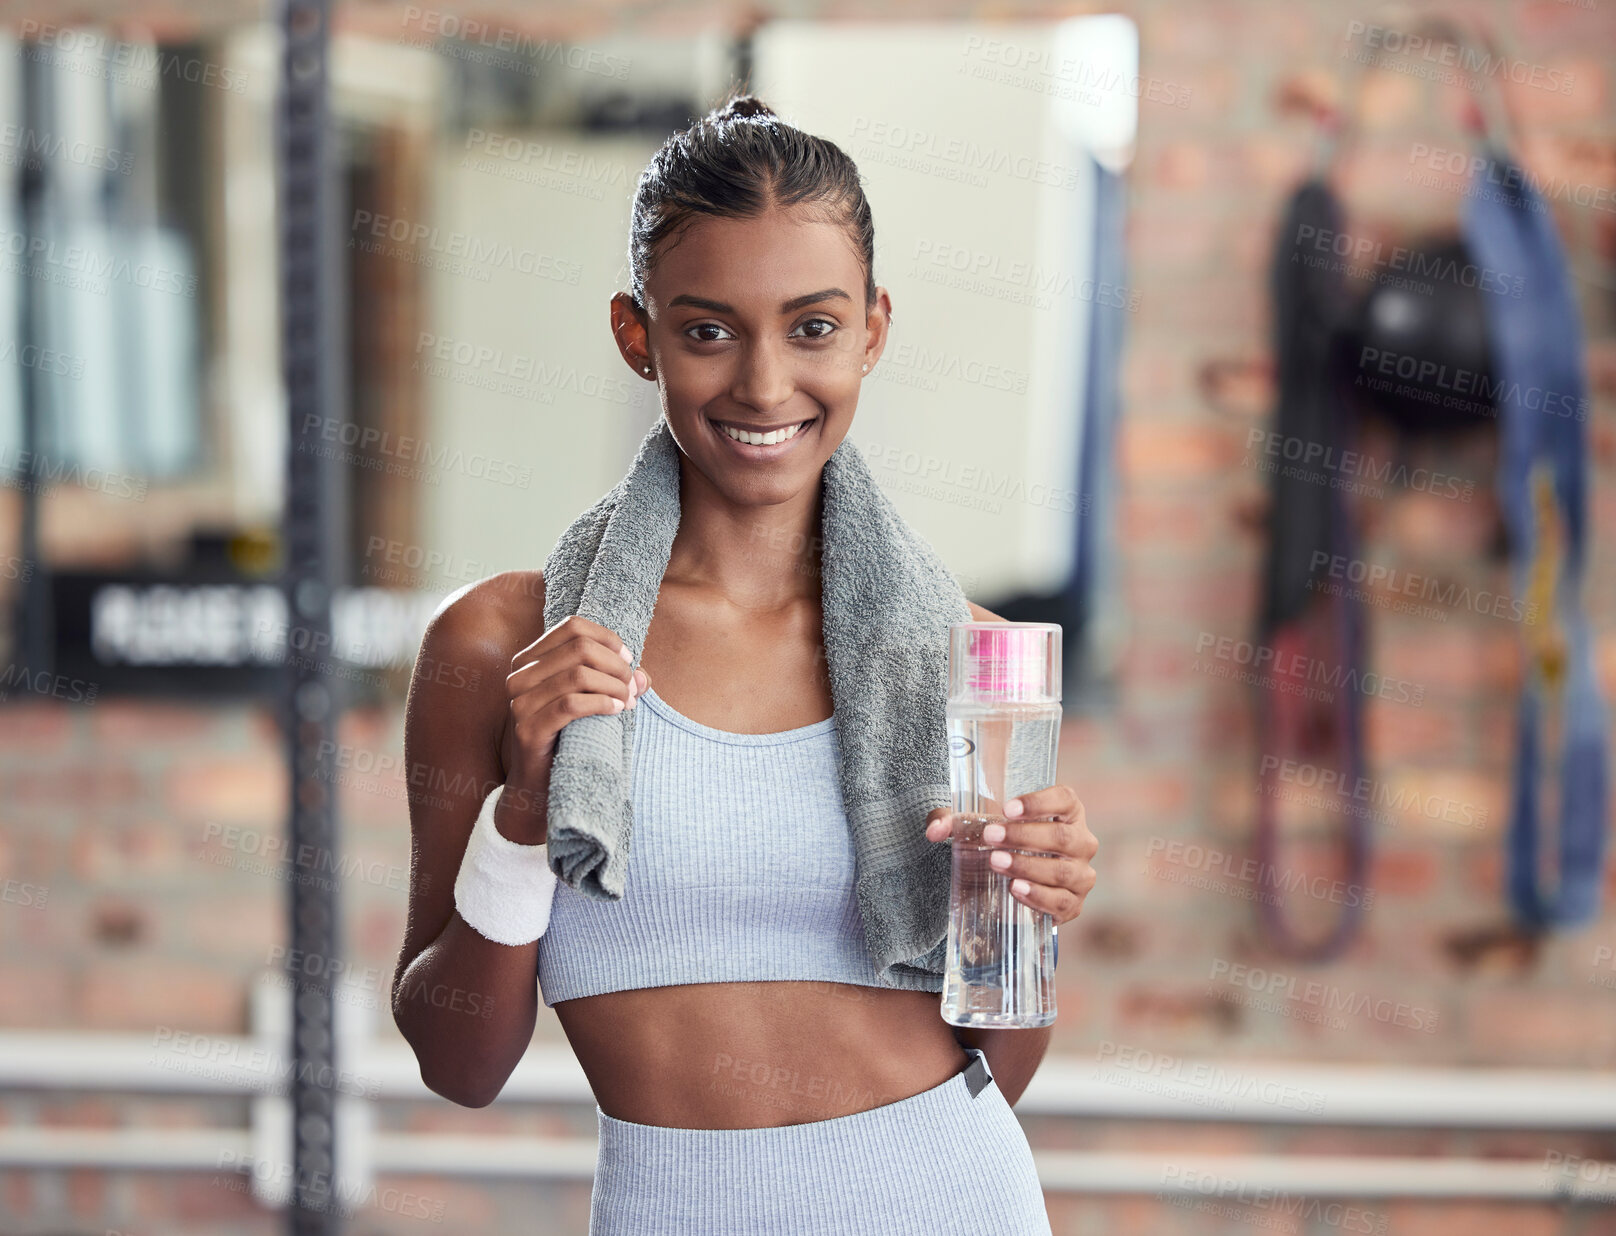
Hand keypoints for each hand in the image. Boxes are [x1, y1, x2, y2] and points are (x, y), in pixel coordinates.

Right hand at [497, 615, 650, 843]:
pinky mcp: (528, 729)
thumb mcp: (591, 700)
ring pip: (578, 674)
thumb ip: (615, 681)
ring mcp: (519, 703)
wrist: (540, 784)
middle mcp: (519, 676)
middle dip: (615, 665)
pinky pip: (571, 704)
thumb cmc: (567, 735)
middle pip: (579, 647)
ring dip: (614, 686)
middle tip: (632, 686)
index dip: (607, 638)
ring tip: (629, 701)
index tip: (628, 660)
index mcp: (529, 660)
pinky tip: (617, 710)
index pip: (572, 626)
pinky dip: (601, 703)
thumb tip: (643, 676)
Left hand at [924, 785, 1097, 925]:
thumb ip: (953, 822)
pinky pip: (1062, 902)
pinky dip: (1039, 897)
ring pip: (1064, 870)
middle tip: (991, 836)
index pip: (1065, 799)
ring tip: (996, 862)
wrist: (1007, 881)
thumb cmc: (1000, 842)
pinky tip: (1016, 889)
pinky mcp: (1073, 905)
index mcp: (1067, 812)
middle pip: (1063, 836)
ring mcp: (1081, 875)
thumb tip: (934, 829)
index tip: (1007, 808)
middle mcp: (1081, 841)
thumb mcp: (977, 827)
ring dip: (1028, 866)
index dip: (1039, 802)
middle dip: (1024, 836)